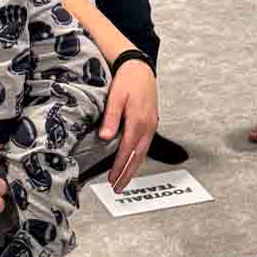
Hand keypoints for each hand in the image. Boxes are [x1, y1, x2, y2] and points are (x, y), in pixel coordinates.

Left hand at [98, 59, 157, 190]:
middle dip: (127, 174)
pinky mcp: (152, 123)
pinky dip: (138, 158)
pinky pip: (145, 145)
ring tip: (124, 181)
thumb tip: (105, 137)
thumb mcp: (115, 97)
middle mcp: (147, 126)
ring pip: (143, 153)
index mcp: (138, 121)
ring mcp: (151, 126)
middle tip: (118, 188)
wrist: (140, 68)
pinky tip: (132, 163)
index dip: (119, 167)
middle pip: (137, 157)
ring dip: (133, 168)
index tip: (112, 179)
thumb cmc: (127, 81)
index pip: (127, 150)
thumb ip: (111, 118)